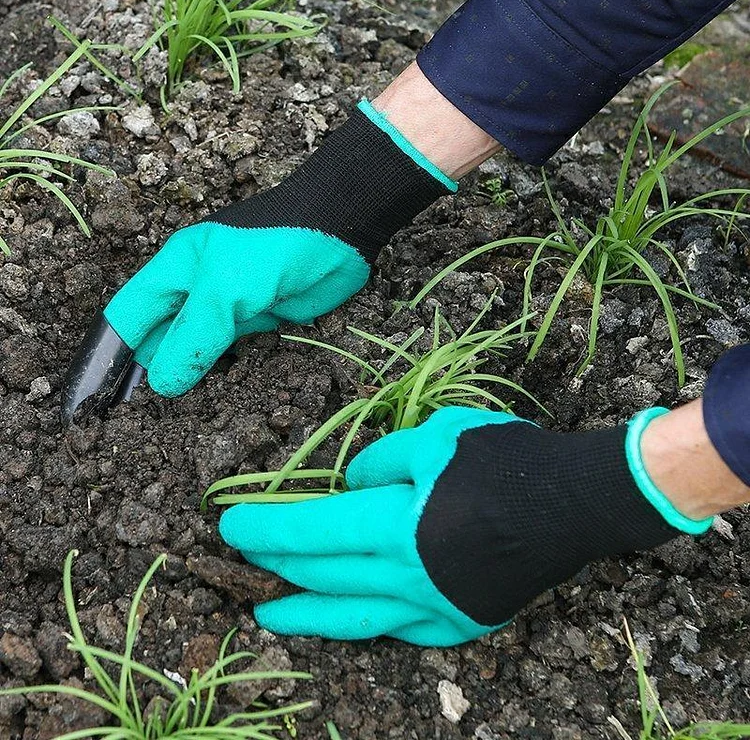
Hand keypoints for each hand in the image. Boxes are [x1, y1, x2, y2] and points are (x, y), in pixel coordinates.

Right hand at [61, 102, 451, 422]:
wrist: (340, 232)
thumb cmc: (274, 248)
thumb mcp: (224, 290)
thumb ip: (192, 336)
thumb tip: (161, 383)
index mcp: (174, 272)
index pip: (128, 318)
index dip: (109, 355)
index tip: (98, 398)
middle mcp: (195, 290)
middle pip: (159, 338)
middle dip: (149, 372)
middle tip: (134, 420)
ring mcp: (227, 308)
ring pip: (195, 350)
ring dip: (187, 377)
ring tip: (169, 420)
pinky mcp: (258, 322)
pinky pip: (231, 353)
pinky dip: (222, 374)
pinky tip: (214, 397)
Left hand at [219, 406, 709, 646]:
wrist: (577, 502)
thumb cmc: (505, 460)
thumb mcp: (437, 436)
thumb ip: (382, 461)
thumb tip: (352, 486)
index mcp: (396, 525)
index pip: (312, 529)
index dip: (267, 527)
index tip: (230, 525)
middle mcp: (407, 576)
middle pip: (325, 572)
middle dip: (278, 563)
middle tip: (245, 556)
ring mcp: (435, 607)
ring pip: (354, 616)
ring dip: (306, 614)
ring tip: (267, 616)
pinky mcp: (461, 621)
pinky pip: (402, 629)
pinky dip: (368, 622)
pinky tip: (351, 619)